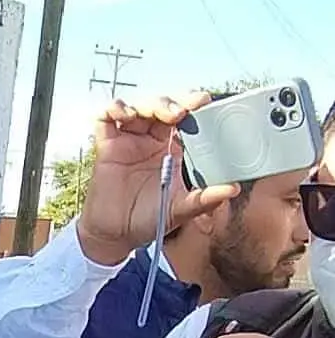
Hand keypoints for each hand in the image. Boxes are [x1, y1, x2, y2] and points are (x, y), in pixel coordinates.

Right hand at [77, 93, 239, 265]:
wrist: (116, 236)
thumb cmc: (147, 220)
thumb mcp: (180, 209)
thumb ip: (205, 199)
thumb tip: (232, 188)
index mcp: (172, 149)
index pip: (186, 118)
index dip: (194, 107)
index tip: (205, 105)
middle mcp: (151, 140)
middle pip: (164, 106)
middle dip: (175, 101)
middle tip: (184, 110)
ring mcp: (128, 141)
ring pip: (139, 107)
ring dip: (151, 103)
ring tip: (162, 114)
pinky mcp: (106, 146)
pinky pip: (105, 119)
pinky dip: (114, 109)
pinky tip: (124, 115)